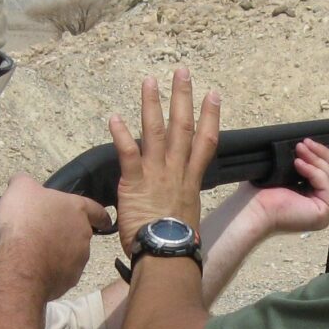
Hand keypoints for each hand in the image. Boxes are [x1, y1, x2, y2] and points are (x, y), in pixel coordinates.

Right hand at [0, 175, 109, 300]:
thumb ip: (24, 182)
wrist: (21, 262)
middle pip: (81, 232)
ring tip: (37, 252)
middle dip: (68, 234)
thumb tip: (21, 181)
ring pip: (73, 254)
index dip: (99, 215)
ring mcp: (79, 259)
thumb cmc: (24, 220)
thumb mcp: (20, 189)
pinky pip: (62, 272)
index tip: (103, 221)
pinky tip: (36, 268)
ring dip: (60, 252)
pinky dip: (52, 270)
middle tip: (48, 233)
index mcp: (77, 209)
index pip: (96, 210)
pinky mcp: (69, 279)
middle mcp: (84, 234)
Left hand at [110, 68, 218, 256]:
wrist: (167, 257)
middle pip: (183, 127)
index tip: (213, 94)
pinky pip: (128, 154)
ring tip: (149, 81)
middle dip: (183, 97)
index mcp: (190, 180)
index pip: (205, 142)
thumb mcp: (186, 221)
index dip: (211, 116)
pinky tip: (115, 117)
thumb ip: (178, 207)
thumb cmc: (175, 246)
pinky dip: (121, 135)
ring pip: (156, 132)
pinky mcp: (135, 183)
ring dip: (153, 104)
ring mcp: (156, 175)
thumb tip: (173, 213)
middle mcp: (176, 172)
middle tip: (182, 71)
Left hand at [244, 137, 328, 236]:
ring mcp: (325, 212)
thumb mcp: (283, 174)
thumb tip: (307, 147)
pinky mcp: (323, 212)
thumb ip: (301, 164)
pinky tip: (298, 163)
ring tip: (300, 148)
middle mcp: (322, 208)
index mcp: (314, 202)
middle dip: (323, 155)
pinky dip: (313, 171)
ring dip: (317, 159)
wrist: (251, 211)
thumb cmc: (259, 196)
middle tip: (306, 142)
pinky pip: (326, 185)